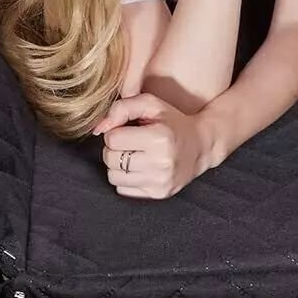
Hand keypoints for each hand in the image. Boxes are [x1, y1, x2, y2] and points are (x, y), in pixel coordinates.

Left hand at [93, 92, 212, 198]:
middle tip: (131, 142)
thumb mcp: (151, 104)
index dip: (116, 131)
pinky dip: (126, 178)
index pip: (113, 139)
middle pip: (110, 159)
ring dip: (118, 164)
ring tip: (134, 154)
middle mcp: (161, 163)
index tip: (129, 129)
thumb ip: (121, 108)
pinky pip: (122, 189)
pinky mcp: (158, 194)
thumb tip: (98, 128)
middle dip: (115, 148)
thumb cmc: (172, 122)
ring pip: (113, 176)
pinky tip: (140, 167)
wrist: (200, 146)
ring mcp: (160, 182)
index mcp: (159, 138)